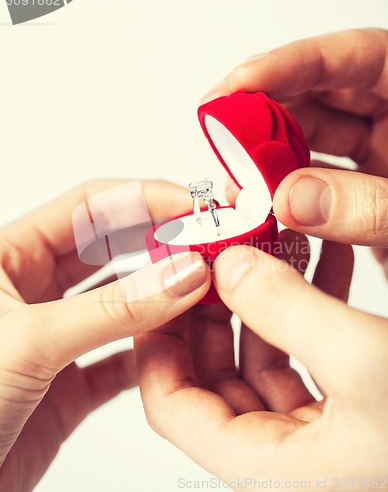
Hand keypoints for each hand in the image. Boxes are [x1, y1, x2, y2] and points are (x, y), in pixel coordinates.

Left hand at [0, 180, 209, 489]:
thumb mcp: (30, 340)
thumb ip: (114, 308)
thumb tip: (182, 274)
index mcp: (9, 257)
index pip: (90, 208)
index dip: (146, 199)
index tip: (195, 206)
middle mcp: (34, 291)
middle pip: (113, 248)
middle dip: (162, 242)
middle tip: (209, 243)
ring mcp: (56, 336)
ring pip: (124, 302)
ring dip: (164, 296)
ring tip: (203, 290)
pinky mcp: (70, 383)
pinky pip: (124, 355)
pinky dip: (154, 351)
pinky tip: (179, 346)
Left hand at [135, 231, 387, 488]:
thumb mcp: (371, 361)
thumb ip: (288, 309)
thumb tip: (231, 267)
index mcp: (275, 466)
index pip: (173, 408)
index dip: (158, 344)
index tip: (164, 283)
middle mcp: (290, 454)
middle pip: (214, 374)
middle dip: (215, 304)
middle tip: (216, 247)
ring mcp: (322, 428)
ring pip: (262, 354)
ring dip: (263, 294)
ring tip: (272, 236)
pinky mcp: (355, 404)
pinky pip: (307, 348)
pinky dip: (305, 301)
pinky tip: (320, 257)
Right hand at [204, 28, 387, 274]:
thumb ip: (370, 207)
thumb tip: (291, 200)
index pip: (357, 59)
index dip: (292, 65)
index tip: (238, 85)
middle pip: (322, 97)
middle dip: (267, 114)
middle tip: (222, 136)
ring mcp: (380, 161)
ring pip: (312, 141)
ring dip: (270, 158)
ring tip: (237, 179)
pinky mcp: (363, 197)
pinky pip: (315, 183)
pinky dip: (286, 193)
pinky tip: (264, 206)